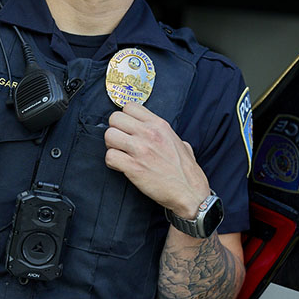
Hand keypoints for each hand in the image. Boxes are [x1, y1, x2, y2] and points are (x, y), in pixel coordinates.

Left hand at [104, 101, 207, 216]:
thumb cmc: (186, 171)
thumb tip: (162, 134)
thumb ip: (167, 134)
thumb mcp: (181, 143)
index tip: (127, 128)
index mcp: (159, 125)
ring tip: (120, 154)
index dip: (125, 117)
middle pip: (115, 118)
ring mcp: (140, 149)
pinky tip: (121, 166)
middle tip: (121, 142)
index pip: (130, 106)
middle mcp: (149, 133)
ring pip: (109, 135)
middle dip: (115, 130)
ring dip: (111, 146)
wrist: (189, 192)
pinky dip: (112, 163)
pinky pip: (110, 157)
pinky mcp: (133, 167)